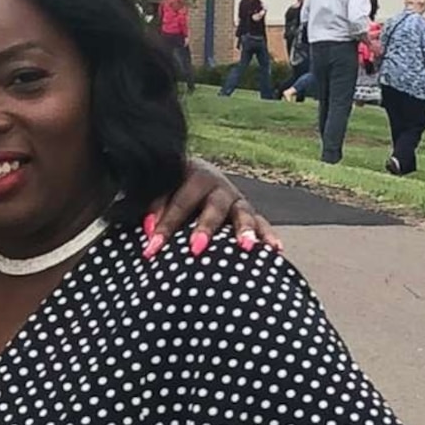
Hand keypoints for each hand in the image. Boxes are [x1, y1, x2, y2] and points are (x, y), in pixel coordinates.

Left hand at [143, 161, 276, 263]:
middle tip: (196, 248)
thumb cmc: (173, 187)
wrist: (194, 175)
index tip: (151, 249)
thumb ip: (153, 208)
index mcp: (193, 174)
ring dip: (245, 230)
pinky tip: (276, 250)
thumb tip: (148, 230)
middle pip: (213, 206)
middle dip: (205, 228)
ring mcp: (236, 199)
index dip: (164, 226)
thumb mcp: (160, 191)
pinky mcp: (248, 212)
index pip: (178, 202)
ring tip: (246, 247)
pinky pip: (262, 223)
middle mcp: (218, 185)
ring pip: (243, 213)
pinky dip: (268, 236)